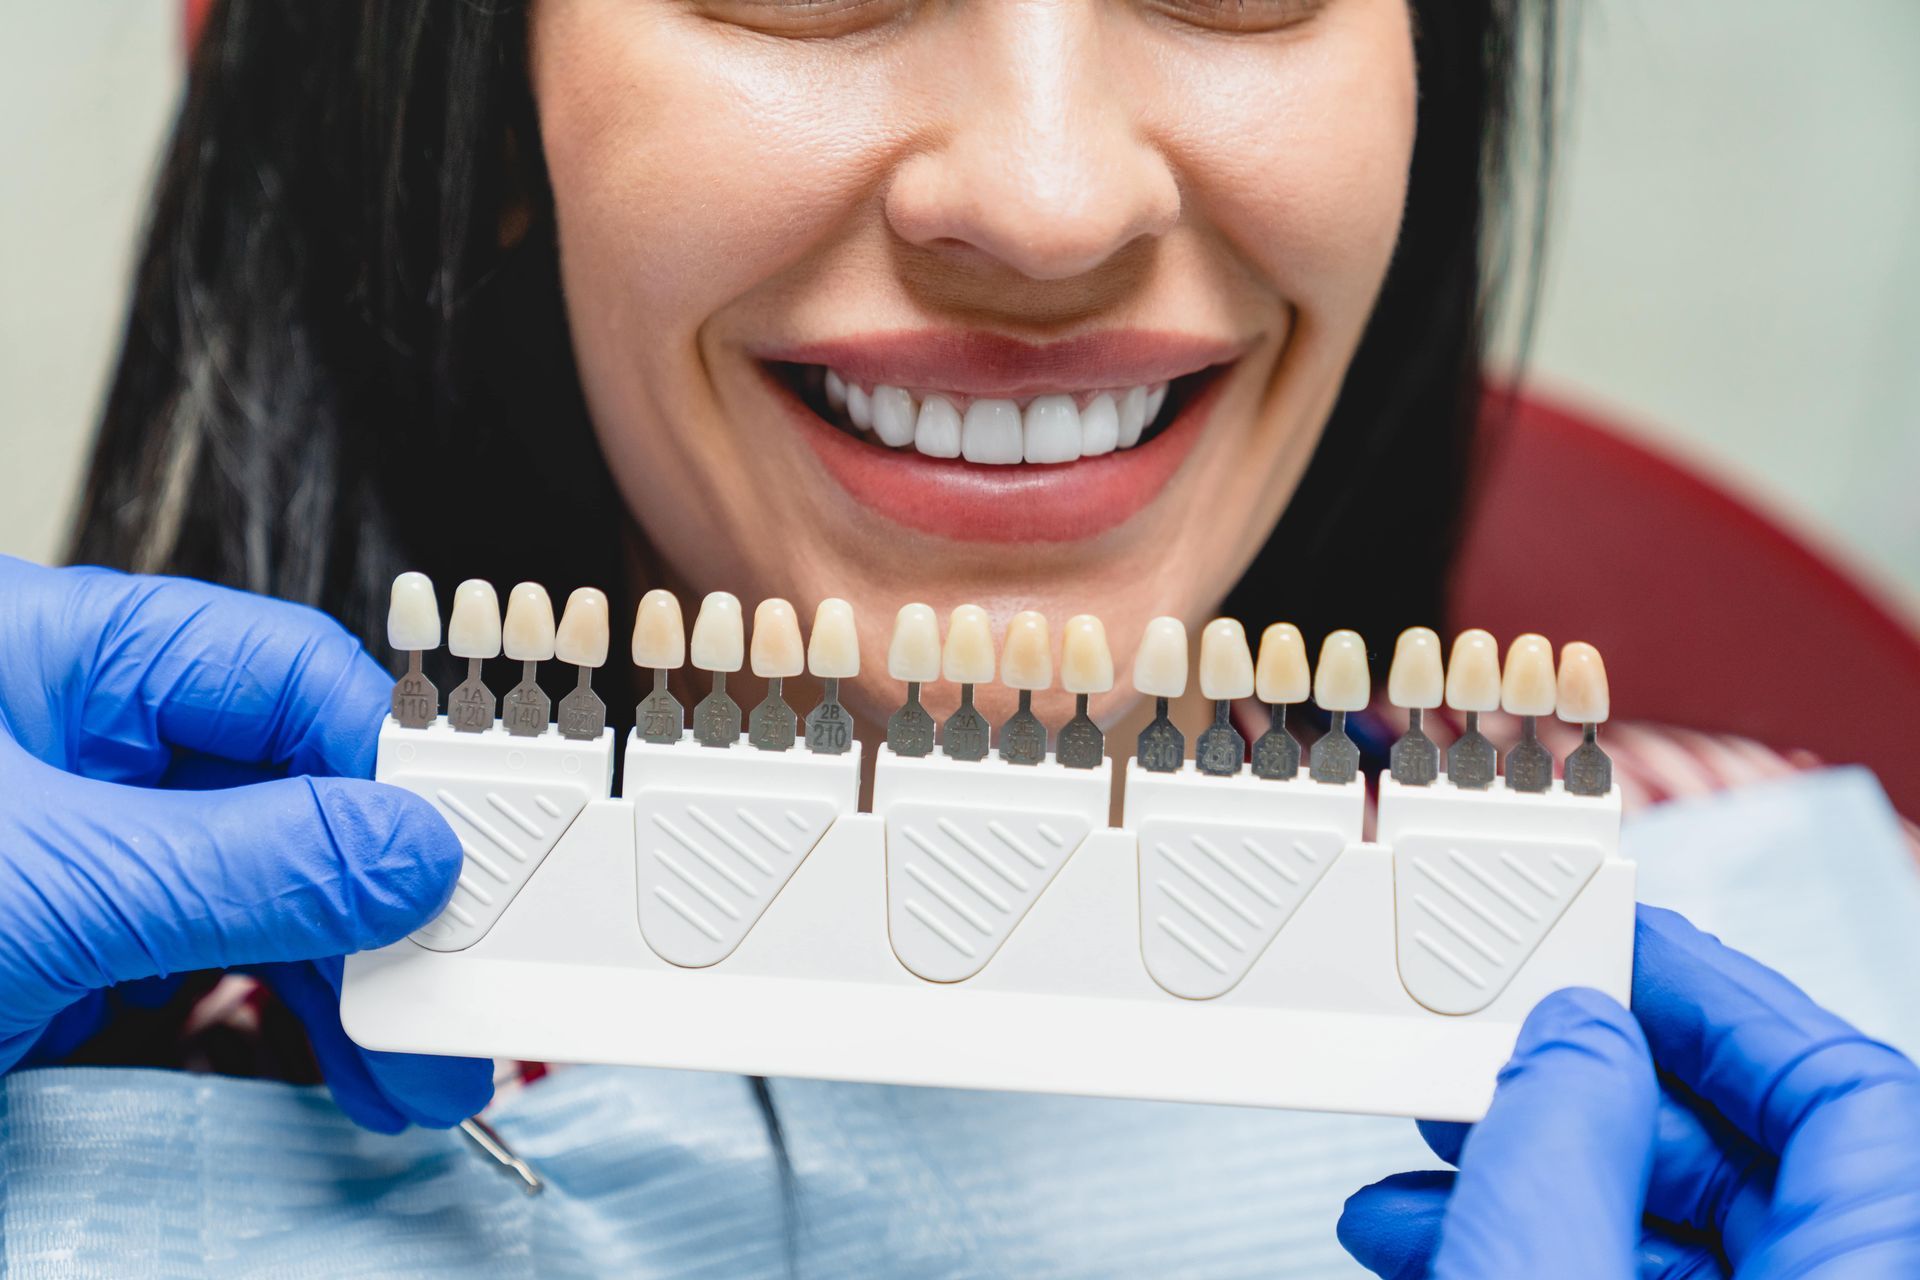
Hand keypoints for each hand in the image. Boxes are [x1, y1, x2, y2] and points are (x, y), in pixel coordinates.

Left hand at [0, 555, 491, 1131]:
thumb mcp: (48, 883)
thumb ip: (254, 861)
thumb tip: (415, 849)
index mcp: (65, 655)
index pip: (287, 677)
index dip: (396, 763)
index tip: (478, 856)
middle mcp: (82, 740)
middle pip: (293, 793)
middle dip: (386, 903)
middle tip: (468, 992)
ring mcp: (77, 852)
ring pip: (265, 893)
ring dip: (351, 985)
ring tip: (419, 1075)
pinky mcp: (64, 950)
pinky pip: (209, 967)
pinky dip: (277, 1022)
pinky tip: (337, 1071)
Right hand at [1339, 904, 1919, 1276]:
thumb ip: (1563, 1153)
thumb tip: (1574, 1037)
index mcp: (1862, 1278)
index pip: (1853, 1092)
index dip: (1730, 999)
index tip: (1623, 945)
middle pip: (1749, 1155)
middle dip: (1591, 1088)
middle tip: (1493, 1048)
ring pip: (1673, 1232)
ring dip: (1536, 1174)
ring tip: (1422, 1156)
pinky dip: (1530, 1247)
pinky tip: (1421, 1235)